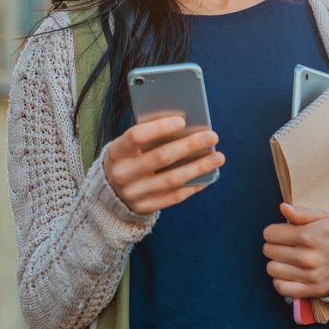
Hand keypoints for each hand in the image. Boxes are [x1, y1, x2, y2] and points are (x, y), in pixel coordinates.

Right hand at [102, 116, 224, 214]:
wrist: (110, 192)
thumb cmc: (128, 159)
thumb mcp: (128, 147)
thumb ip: (149, 137)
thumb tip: (185, 126)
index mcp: (116, 152)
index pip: (137, 136)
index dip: (160, 128)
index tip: (183, 121)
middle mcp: (122, 174)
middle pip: (161, 157)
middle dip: (189, 145)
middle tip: (212, 136)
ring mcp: (133, 193)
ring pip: (172, 179)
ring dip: (199, 167)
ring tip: (218, 157)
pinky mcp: (144, 207)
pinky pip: (174, 197)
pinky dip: (193, 186)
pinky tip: (208, 176)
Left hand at [263, 203, 328, 298]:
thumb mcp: (325, 217)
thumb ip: (302, 212)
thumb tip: (283, 208)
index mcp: (308, 236)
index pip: (269, 234)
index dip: (273, 232)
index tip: (281, 233)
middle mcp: (307, 257)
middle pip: (269, 251)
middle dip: (274, 246)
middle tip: (286, 246)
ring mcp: (310, 275)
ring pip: (272, 269)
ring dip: (277, 263)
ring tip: (288, 259)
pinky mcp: (313, 290)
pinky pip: (282, 288)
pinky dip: (281, 281)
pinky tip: (289, 274)